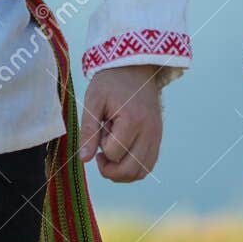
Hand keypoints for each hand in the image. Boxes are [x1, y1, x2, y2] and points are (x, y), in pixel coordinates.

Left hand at [77, 65, 162, 182]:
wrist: (134, 68)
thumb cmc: (110, 83)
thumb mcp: (93, 101)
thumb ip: (88, 131)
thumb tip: (84, 159)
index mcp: (133, 120)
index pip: (114, 153)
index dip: (101, 148)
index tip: (100, 129)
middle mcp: (149, 131)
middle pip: (130, 170)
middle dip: (109, 169)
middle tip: (99, 155)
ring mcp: (157, 136)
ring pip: (141, 172)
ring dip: (121, 172)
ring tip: (110, 153)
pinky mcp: (158, 138)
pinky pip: (148, 165)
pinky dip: (133, 168)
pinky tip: (121, 155)